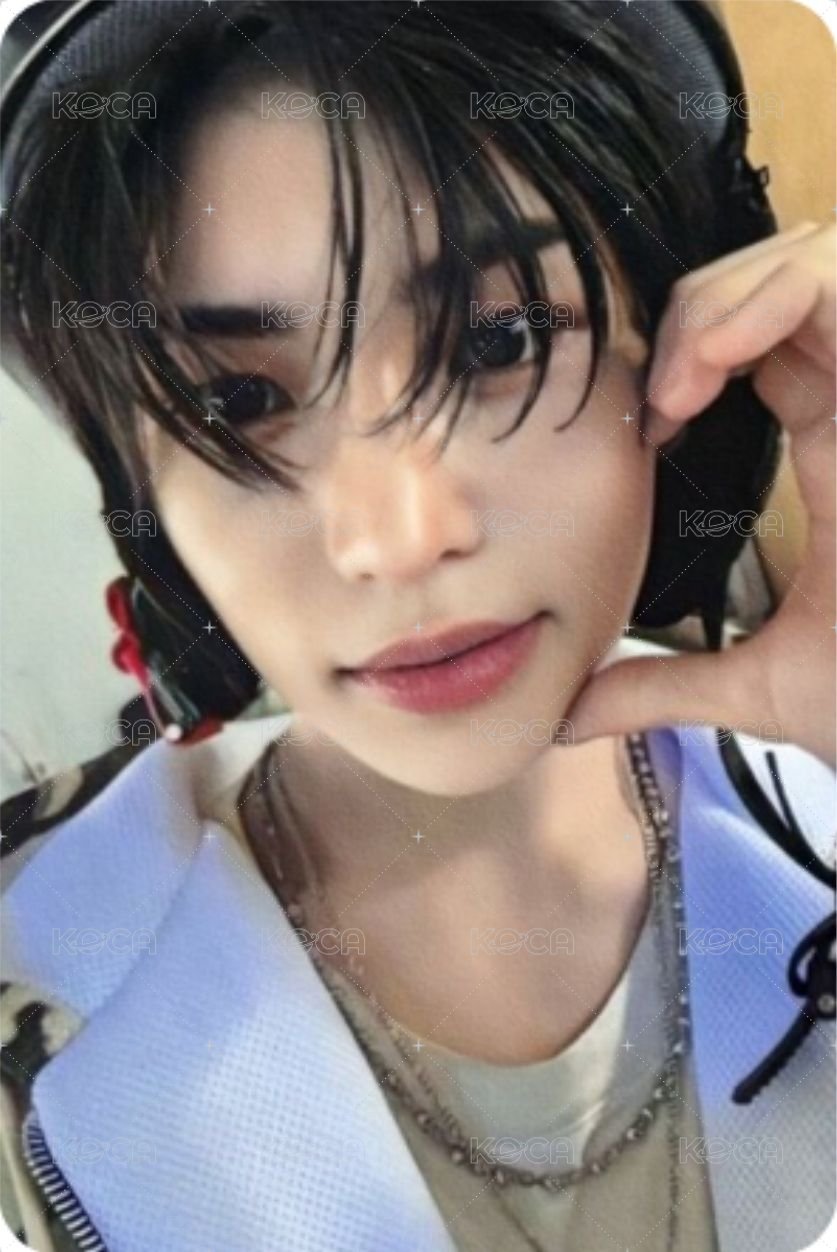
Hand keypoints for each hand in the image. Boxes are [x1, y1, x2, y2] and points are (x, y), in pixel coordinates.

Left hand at [564, 221, 835, 767]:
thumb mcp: (756, 686)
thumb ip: (661, 684)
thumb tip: (569, 715)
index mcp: (836, 445)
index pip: (764, 342)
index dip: (688, 356)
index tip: (648, 429)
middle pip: (780, 279)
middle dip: (697, 310)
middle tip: (658, 397)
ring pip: (811, 258)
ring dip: (722, 301)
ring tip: (680, 382)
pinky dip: (768, 296)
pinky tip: (710, 365)